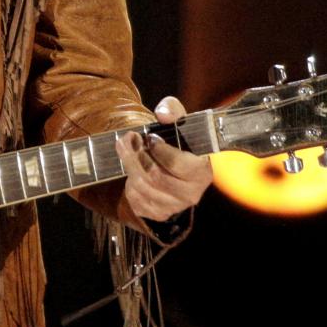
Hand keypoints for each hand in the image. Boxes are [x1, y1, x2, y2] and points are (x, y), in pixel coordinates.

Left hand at [115, 96, 212, 221]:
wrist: (176, 173)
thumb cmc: (180, 145)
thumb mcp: (180, 125)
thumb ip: (173, 112)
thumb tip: (163, 113)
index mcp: (202, 173)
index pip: (177, 164)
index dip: (159, 150)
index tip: (150, 137)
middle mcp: (191, 194)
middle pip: (155, 176)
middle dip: (135, 156)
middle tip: (124, 140)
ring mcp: (174, 206)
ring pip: (143, 188)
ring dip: (129, 167)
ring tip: (124, 151)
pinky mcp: (158, 214)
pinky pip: (136, 200)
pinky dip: (130, 184)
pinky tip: (132, 171)